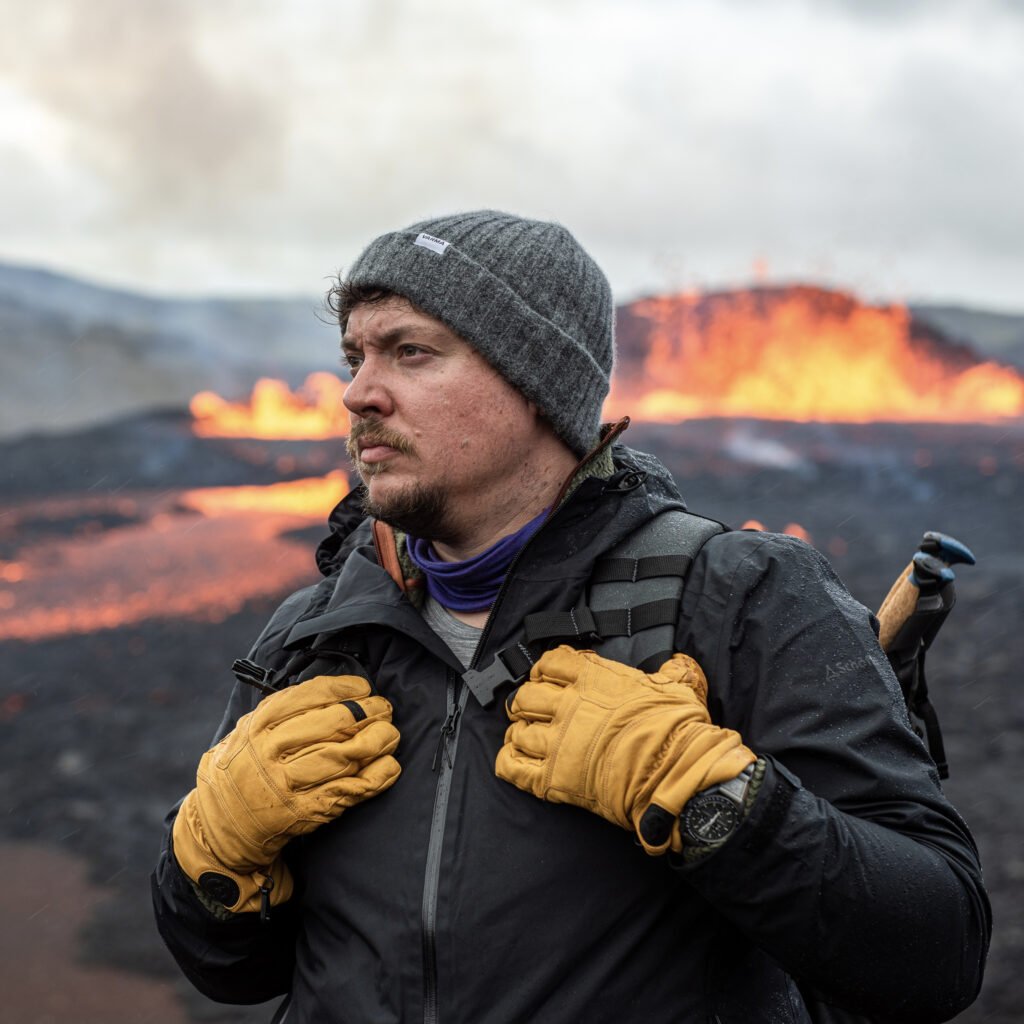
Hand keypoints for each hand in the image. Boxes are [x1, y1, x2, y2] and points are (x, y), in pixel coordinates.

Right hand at [173, 674, 399, 911]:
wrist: (218, 827)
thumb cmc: (242, 769)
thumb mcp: (247, 731)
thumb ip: (281, 712)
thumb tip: (334, 692)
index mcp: (258, 726)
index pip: (309, 696)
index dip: (344, 689)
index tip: (364, 688)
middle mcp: (270, 753)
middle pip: (333, 724)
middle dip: (368, 713)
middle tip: (385, 709)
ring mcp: (286, 785)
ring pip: (343, 756)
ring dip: (376, 742)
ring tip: (391, 734)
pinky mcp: (302, 813)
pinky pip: (347, 792)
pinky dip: (374, 778)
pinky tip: (390, 767)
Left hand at [495, 646, 754, 853]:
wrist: (676, 773)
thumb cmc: (679, 730)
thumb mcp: (680, 686)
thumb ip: (673, 671)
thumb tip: (679, 662)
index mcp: (595, 680)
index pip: (551, 662)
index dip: (545, 668)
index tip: (548, 676)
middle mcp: (569, 707)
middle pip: (526, 696)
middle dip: (528, 701)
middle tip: (536, 710)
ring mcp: (558, 743)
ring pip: (517, 731)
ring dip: (520, 733)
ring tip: (529, 738)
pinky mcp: (554, 779)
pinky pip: (512, 767)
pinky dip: (508, 762)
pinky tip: (516, 760)